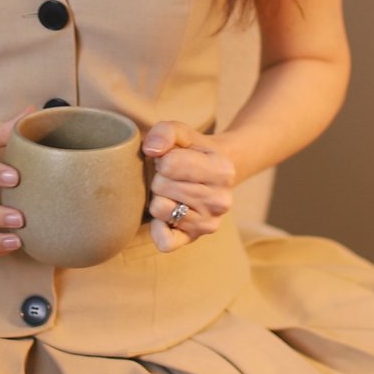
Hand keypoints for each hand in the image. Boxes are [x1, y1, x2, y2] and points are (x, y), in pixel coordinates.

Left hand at [143, 121, 233, 253]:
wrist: (215, 174)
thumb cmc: (193, 151)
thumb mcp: (183, 133)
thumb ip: (165, 132)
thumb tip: (151, 150)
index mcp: (222, 170)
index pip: (169, 164)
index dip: (162, 158)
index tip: (171, 159)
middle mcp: (221, 200)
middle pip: (162, 186)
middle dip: (159, 177)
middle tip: (171, 177)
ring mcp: (209, 223)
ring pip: (159, 209)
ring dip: (157, 197)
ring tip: (171, 192)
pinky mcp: (194, 239)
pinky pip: (165, 241)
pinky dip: (158, 227)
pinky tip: (166, 214)